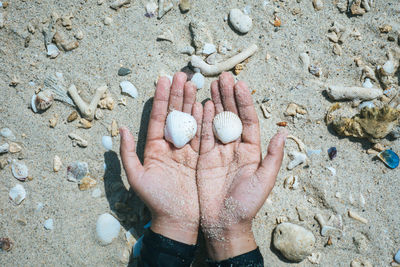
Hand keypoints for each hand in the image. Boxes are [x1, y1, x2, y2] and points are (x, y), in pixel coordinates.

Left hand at [119, 72, 202, 244]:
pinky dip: (204, 120)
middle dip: (177, 95)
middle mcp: (171, 145)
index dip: (161, 98)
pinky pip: (203, 136)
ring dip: (191, 103)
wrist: (178, 220)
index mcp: (154, 147)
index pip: (158, 117)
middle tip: (182, 75)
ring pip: (189, 121)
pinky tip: (206, 105)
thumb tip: (121, 128)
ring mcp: (187, 150)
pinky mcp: (201, 157)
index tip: (164, 79)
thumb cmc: (156, 201)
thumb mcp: (137, 178)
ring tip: (194, 84)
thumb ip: (127, 153)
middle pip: (174, 115)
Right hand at [197, 72, 286, 259]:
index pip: (248, 120)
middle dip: (227, 96)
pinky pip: (202, 135)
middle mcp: (235, 147)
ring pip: (216, 121)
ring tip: (212, 83)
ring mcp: (218, 151)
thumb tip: (283, 133)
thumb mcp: (264, 181)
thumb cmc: (247, 204)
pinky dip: (201, 120)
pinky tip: (202, 104)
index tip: (239, 84)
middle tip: (222, 76)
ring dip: (214, 102)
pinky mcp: (203, 158)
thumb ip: (273, 157)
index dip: (244, 102)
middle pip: (231, 116)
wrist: (224, 222)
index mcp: (252, 150)